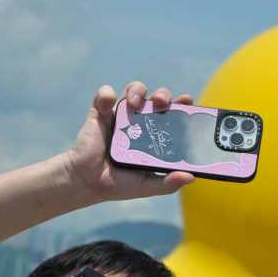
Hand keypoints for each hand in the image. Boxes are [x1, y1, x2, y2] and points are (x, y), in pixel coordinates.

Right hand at [64, 81, 195, 201]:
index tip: (187, 102)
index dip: (180, 106)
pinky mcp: (100, 113)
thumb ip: (168, 183)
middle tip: (162, 102)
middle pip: (156, 98)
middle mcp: (138, 123)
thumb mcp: (146, 186)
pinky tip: (108, 106)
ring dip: (137, 90)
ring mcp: (120, 116)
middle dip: (163, 95)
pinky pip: (105, 94)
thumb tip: (190, 178)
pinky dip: (107, 95)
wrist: (86, 183)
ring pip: (134, 90)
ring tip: (135, 103)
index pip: (172, 116)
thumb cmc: (117, 185)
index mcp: (152, 136)